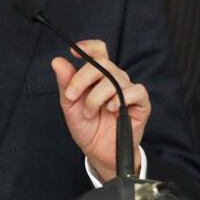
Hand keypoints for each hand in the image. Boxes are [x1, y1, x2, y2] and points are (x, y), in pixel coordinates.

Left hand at [51, 39, 150, 181]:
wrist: (99, 153)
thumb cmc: (87, 127)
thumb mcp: (70, 105)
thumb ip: (65, 83)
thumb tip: (57, 61)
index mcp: (98, 76)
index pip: (99, 51)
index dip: (89, 46)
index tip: (73, 51)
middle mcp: (114, 79)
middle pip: (103, 63)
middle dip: (82, 78)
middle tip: (71, 96)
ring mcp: (128, 90)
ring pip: (115, 79)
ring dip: (96, 97)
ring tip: (89, 113)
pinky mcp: (141, 103)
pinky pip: (136, 91)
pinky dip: (121, 99)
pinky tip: (111, 109)